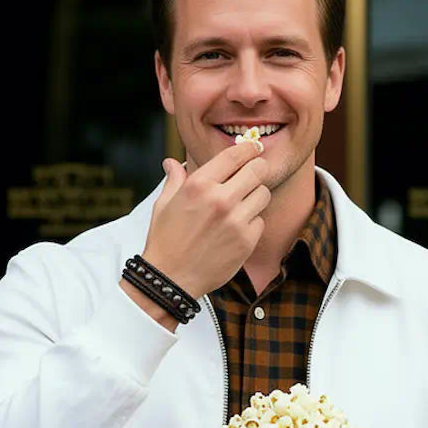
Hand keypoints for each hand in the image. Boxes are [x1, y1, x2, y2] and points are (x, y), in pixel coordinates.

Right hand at [141, 142, 269, 298]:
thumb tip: (172, 163)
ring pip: (264, 194)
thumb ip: (174, 181)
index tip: (254, 147)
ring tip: (242, 205)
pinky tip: (236, 229)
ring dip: (256, 197)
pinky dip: (252, 223)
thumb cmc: (165, 241)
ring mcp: (236, 221)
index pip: (234, 155)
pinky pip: (260, 221)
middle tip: (252, 176)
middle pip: (258, 170)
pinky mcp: (246, 241)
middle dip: (257, 170)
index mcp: (199, 185)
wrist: (171, 279)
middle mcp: (220, 200)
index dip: (249, 148)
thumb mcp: (164, 205)